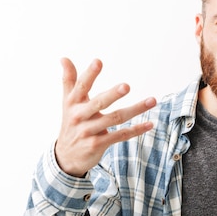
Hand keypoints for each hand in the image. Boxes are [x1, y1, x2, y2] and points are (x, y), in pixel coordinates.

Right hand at [54, 58, 156, 176]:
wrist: (66, 157)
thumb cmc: (71, 123)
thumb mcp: (67, 102)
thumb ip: (69, 80)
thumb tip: (64, 58)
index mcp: (73, 103)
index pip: (81, 86)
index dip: (89, 74)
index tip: (98, 61)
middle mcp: (80, 116)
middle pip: (99, 102)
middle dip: (113, 94)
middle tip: (127, 86)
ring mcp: (89, 131)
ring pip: (115, 118)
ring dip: (135, 109)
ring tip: (152, 100)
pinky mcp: (98, 144)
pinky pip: (120, 135)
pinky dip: (135, 130)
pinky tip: (149, 124)